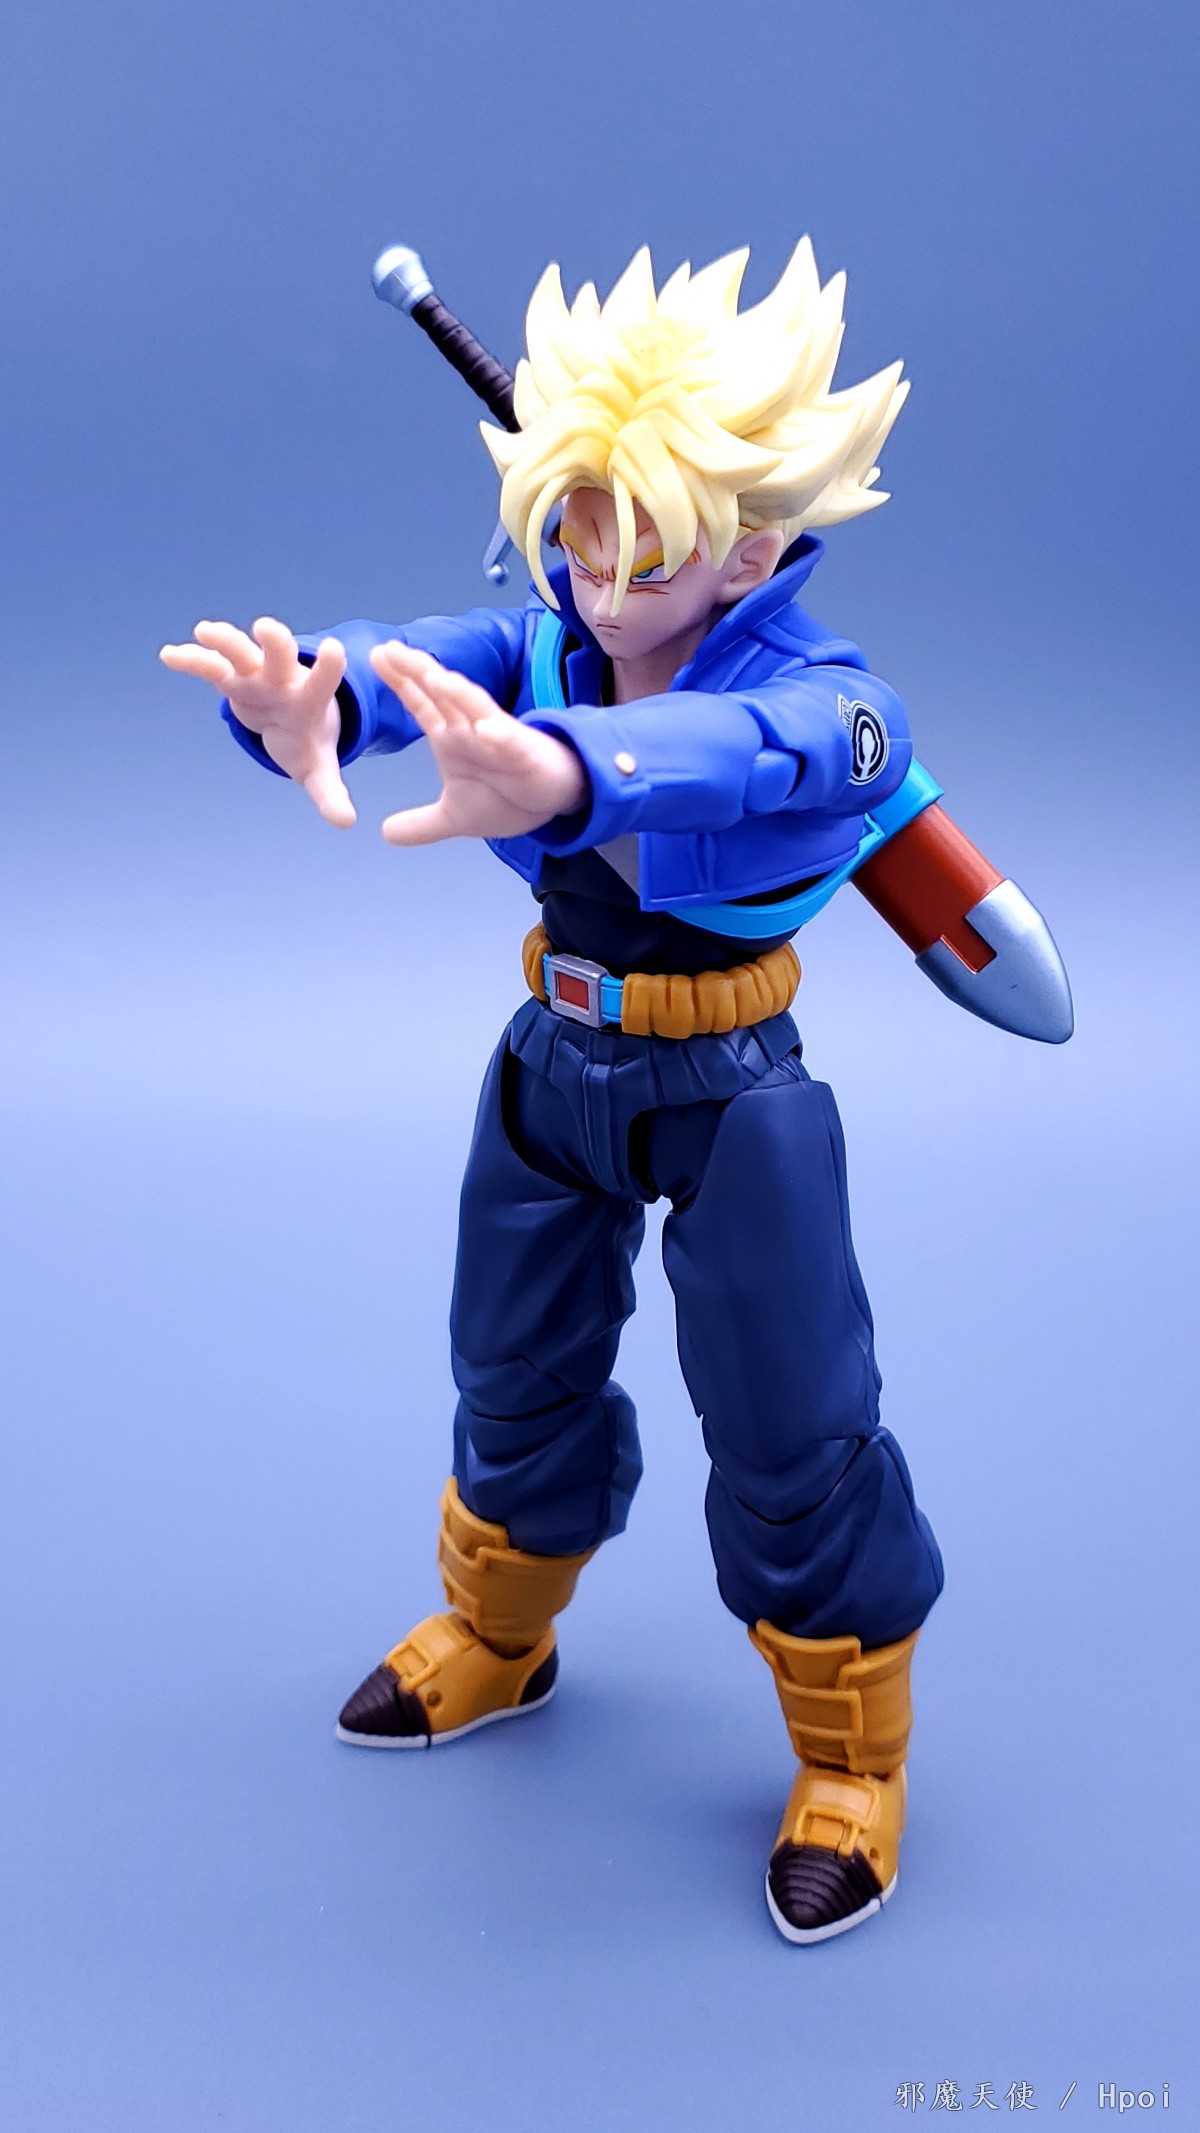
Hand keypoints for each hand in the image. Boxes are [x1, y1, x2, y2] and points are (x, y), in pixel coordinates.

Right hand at [159, 617, 354, 827]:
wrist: (291, 716)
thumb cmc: (307, 741)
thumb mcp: (319, 769)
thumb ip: (330, 793)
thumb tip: (346, 823)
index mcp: (308, 700)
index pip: (322, 682)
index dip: (328, 667)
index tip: (334, 648)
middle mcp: (282, 679)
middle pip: (280, 655)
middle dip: (275, 642)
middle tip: (267, 628)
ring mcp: (254, 674)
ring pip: (240, 651)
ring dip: (225, 640)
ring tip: (205, 630)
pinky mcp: (230, 676)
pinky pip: (208, 665)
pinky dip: (190, 660)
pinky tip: (168, 655)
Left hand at [370, 643, 586, 844]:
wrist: (554, 801)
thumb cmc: (509, 797)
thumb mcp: (455, 818)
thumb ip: (421, 824)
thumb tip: (386, 834)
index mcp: (452, 737)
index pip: (421, 703)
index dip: (399, 682)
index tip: (375, 658)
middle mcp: (470, 728)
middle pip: (442, 692)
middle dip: (417, 670)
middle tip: (388, 650)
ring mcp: (497, 735)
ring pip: (475, 706)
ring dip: (455, 691)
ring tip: (432, 675)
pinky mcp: (524, 751)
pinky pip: (511, 740)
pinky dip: (500, 734)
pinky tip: (488, 730)